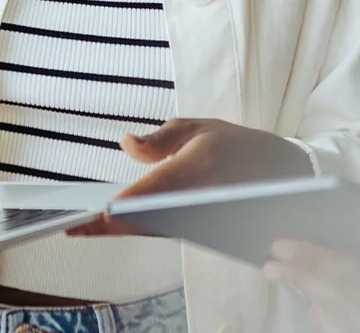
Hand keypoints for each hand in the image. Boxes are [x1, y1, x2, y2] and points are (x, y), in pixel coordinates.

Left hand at [68, 118, 313, 237]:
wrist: (284, 175)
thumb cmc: (238, 146)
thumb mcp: (199, 127)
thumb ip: (159, 138)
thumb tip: (125, 144)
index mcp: (194, 169)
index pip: (148, 195)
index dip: (117, 209)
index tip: (89, 215)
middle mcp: (198, 201)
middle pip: (145, 222)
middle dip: (109, 227)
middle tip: (74, 227)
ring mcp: (203, 221)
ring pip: (155, 231)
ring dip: (123, 230)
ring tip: (86, 227)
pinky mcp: (206, 231)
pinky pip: (169, 232)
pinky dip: (143, 230)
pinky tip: (118, 225)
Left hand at [263, 229, 359, 332]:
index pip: (356, 287)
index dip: (316, 264)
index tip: (282, 244)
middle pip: (340, 308)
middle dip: (303, 281)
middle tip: (269, 257)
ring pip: (342, 327)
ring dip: (311, 301)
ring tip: (283, 274)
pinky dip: (333, 322)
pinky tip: (321, 307)